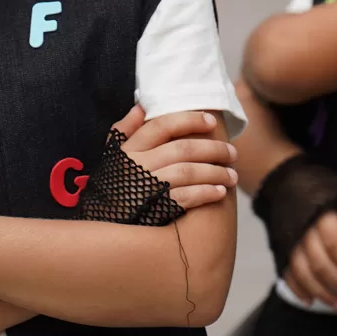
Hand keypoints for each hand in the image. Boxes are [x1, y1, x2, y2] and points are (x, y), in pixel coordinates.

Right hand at [109, 105, 238, 210]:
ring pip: (189, 171)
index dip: (190, 120)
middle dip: (213, 149)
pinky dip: (206, 193)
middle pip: (183, 149)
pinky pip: (186, 196)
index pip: (163, 125)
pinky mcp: (156, 209)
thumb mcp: (112, 156)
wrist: (103, 228)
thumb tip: (141, 106)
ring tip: (232, 176)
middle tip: (232, 153)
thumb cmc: (113, 187)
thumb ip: (125, 130)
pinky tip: (220, 192)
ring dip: (216, 172)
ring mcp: (148, 186)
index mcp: (131, 148)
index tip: (211, 121)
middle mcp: (139, 164)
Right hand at [282, 186, 336, 311]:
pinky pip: (287, 274)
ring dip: (321, 292)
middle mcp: (302, 233)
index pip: (334, 245)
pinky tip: (311, 301)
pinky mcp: (280, 250)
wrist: (281, 181)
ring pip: (304, 274)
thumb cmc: (317, 187)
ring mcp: (289, 244)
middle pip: (320, 264)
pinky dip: (298, 289)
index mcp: (320, 217)